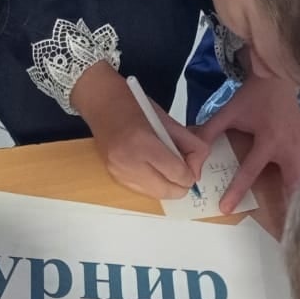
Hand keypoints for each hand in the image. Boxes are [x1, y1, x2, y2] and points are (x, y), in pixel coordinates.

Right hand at [75, 63, 207, 198]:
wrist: (101, 103)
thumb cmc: (133, 106)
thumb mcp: (167, 120)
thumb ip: (189, 143)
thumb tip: (198, 167)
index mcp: (143, 143)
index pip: (177, 173)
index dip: (191, 173)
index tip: (192, 165)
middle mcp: (129, 163)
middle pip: (167, 191)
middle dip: (181, 184)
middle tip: (184, 170)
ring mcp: (119, 172)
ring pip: (156, 195)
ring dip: (167, 185)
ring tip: (166, 166)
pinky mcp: (114, 177)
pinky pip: (143, 191)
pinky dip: (153, 183)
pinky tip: (152, 167)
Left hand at [194, 74, 299, 213]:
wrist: (275, 77)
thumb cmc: (251, 97)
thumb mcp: (227, 113)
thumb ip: (209, 133)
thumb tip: (193, 153)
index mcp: (267, 141)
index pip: (249, 172)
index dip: (236, 191)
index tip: (226, 208)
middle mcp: (289, 146)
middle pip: (294, 182)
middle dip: (291, 204)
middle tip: (289, 226)